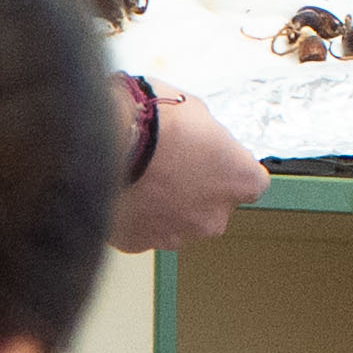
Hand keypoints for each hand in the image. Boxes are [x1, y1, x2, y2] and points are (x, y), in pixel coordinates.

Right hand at [110, 85, 262, 251]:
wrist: (103, 142)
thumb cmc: (153, 120)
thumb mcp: (195, 109)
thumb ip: (207, 135)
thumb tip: (199, 137)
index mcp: (239, 180)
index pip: (249, 180)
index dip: (227, 167)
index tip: (212, 156)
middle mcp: (214, 216)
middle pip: (213, 207)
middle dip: (197, 190)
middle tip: (171, 164)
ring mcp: (176, 235)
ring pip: (178, 222)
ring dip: (166, 205)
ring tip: (142, 176)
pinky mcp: (139, 243)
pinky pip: (144, 230)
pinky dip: (137, 216)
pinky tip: (124, 190)